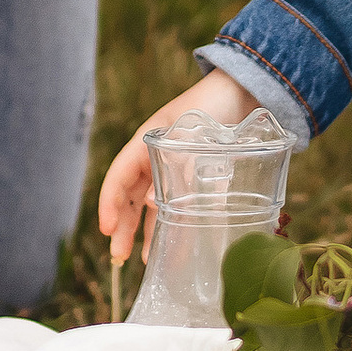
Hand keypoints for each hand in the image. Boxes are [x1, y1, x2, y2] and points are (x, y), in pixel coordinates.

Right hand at [98, 67, 259, 259]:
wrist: (245, 92)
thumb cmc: (212, 106)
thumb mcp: (189, 135)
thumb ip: (174, 168)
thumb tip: (151, 204)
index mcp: (145, 143)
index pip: (119, 177)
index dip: (109, 203)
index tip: (106, 229)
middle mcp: (156, 158)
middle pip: (132, 196)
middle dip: (123, 226)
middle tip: (118, 256)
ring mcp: (176, 168)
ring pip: (154, 204)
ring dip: (147, 230)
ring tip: (143, 259)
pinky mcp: (199, 177)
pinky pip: (182, 204)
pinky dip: (177, 224)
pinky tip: (176, 245)